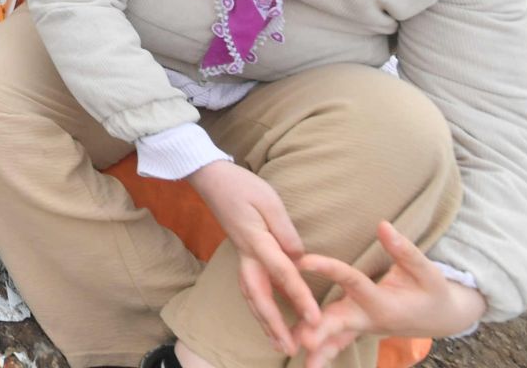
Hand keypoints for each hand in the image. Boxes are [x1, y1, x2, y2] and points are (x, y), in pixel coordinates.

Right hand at [188, 161, 322, 353]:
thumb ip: (285, 230)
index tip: (315, 318)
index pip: (282, 273)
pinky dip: (260, 307)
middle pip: (259, 296)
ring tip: (278, 344)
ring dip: (264, 322)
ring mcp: (242, 256)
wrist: (211, 178)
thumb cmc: (242, 186)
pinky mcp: (244, 255)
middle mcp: (247, 255)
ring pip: (252, 296)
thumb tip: (299, 258)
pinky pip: (252, 287)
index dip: (300, 296)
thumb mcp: (269, 201)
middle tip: (289, 349)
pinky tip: (269, 318)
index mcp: (256, 241)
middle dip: (273, 324)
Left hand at [295, 222, 487, 366]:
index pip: (352, 281)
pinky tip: (302, 358)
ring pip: (334, 338)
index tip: (303, 261)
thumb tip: (383, 225)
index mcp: (384, 303)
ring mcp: (361, 327)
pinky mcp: (356, 329)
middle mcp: (369, 318)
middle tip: (302, 340)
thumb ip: (404, 251)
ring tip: (292, 352)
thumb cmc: (433, 291)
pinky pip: (336, 342)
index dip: (328, 268)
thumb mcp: (427, 271)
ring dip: (316, 348)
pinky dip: (320, 350)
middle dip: (320, 331)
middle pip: (338, 322)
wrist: (441, 318)